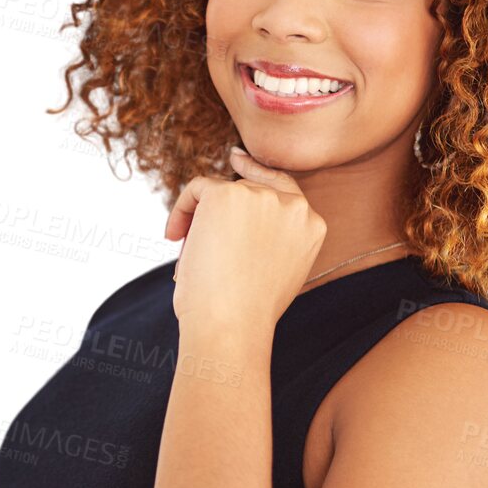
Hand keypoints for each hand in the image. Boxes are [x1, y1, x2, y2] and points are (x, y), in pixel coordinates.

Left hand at [163, 146, 326, 326]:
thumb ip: (269, 240)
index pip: (286, 188)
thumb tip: (233, 224)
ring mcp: (261, 197)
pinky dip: (181, 210)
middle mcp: (293, 206)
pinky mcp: (226, 195)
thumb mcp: (274, 271)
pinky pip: (197, 188)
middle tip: (193, 234)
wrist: (232, 325)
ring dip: (200, 221)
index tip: (237, 161)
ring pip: (220, 192)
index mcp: (311, 226)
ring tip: (193, 259)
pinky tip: (175, 237)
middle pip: (248, 187)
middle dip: (220, 211)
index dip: (258, 173)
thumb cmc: (246, 314)